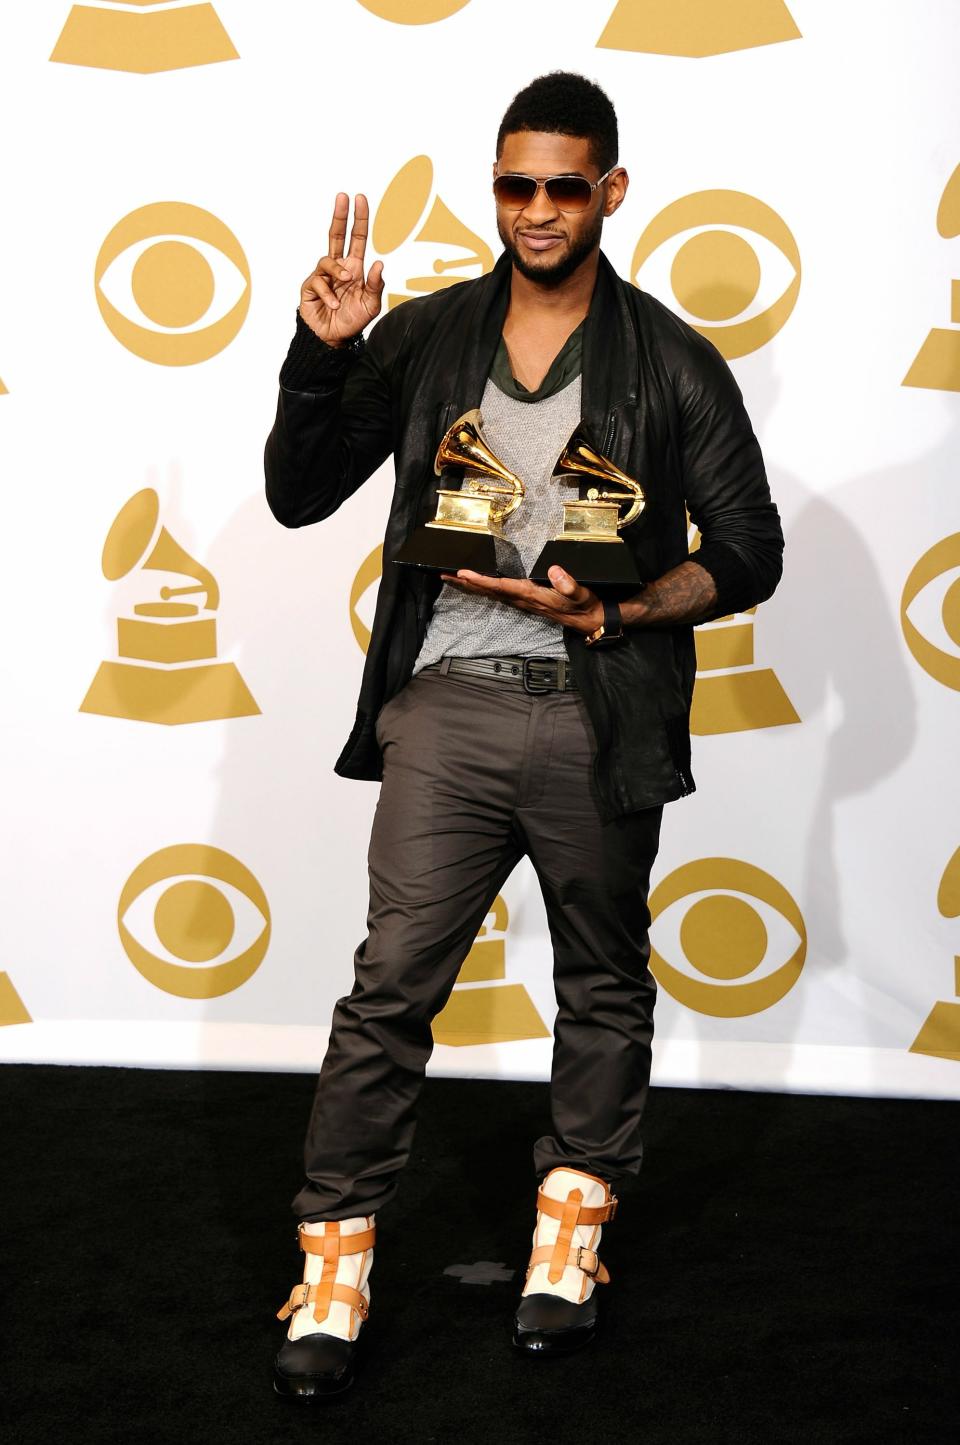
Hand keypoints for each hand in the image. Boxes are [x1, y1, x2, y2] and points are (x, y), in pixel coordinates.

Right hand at [298, 193, 384, 346]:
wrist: (333, 339)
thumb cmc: (352, 321)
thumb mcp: (371, 305)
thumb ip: (376, 285)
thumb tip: (379, 263)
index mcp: (355, 268)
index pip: (357, 238)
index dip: (359, 219)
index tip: (359, 199)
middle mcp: (338, 268)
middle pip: (336, 236)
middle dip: (340, 216)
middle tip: (343, 197)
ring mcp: (323, 276)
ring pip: (328, 260)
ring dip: (338, 270)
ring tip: (347, 282)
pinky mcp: (310, 287)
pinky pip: (318, 282)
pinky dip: (329, 294)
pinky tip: (335, 305)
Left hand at [439, 564, 603, 633]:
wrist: (592, 621)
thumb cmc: (587, 606)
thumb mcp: (582, 595)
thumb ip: (569, 584)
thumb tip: (553, 570)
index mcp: (533, 596)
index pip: (501, 587)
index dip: (481, 580)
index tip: (463, 573)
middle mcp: (524, 600)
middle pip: (489, 592)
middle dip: (466, 584)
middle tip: (444, 575)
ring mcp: (524, 602)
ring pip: (492, 594)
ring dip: (472, 586)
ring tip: (453, 578)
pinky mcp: (527, 601)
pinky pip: (500, 594)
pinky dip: (485, 588)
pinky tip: (478, 585)